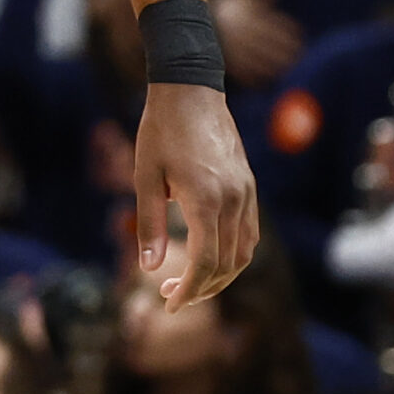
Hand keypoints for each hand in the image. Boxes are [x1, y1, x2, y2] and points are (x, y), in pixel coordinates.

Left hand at [134, 81, 258, 310]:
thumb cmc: (160, 130)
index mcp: (205, 199)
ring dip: (220, 275)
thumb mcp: (144, 175)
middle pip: (228, 264)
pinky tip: (209, 256)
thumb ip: (148, 224)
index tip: (169, 304)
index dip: (189, 290)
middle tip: (171, 296)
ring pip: (244, 252)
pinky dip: (233, 254)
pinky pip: (249, 232)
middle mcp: (234, 200)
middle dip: (202, 289)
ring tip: (189, 282)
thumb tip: (149, 268)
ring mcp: (246, 192)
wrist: (190, 89)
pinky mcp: (249, 185)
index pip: (206, 263)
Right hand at [211, 0, 304, 88]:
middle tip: (298, 53)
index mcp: (246, 15)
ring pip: (265, 62)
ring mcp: (235, 51)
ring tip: (287, 65)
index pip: (277, 25)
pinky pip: (250, 75)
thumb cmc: (215, 8)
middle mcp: (242, 33)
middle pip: (275, 45)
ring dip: (279, 65)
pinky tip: (267, 76)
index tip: (300, 35)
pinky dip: (260, 77)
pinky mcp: (228, 66)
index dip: (291, 31)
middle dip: (290, 50)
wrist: (182, 26)